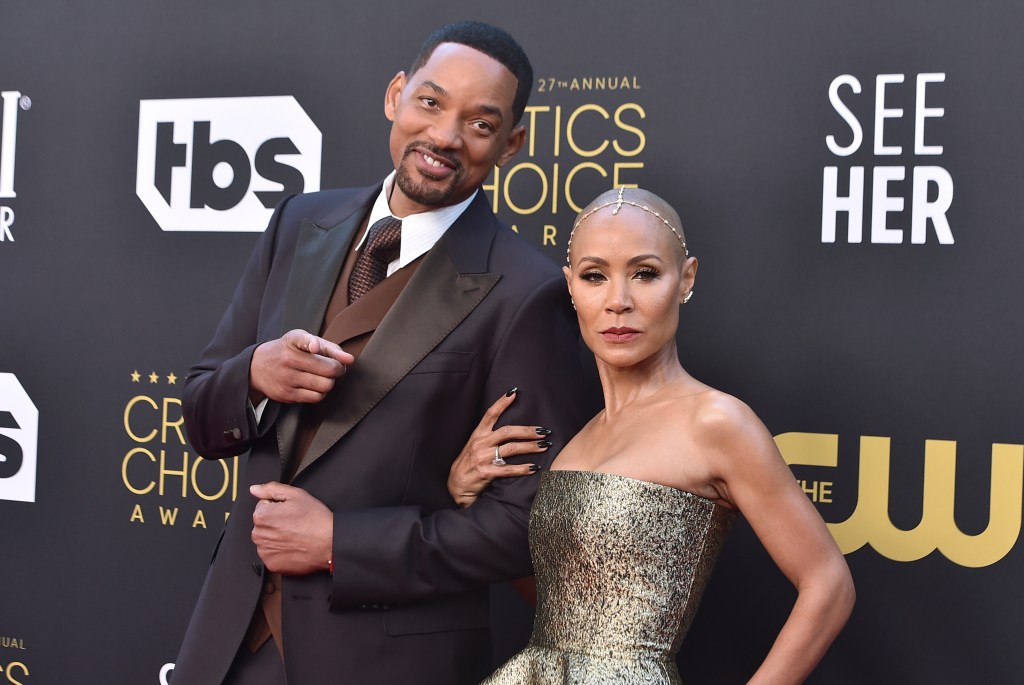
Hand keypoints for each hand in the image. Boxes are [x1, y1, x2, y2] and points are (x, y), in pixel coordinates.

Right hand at [249, 329, 354, 403]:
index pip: (309, 342)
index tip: (325, 352)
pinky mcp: (287, 395)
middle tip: (332, 368)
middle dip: (337, 370)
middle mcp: (289, 359)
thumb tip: (349, 360)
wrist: (257, 367)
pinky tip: (314, 386)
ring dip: (329, 382)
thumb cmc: (288, 350)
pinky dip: (320, 392)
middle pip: (329, 370)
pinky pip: (316, 398)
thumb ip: (328, 347)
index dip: (320, 347)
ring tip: (322, 377)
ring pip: (325, 386)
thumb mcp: (302, 340)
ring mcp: (287, 379)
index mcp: (294, 341)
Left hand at [250, 482, 332, 574]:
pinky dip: (279, 551)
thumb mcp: (296, 495)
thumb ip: (271, 489)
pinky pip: (271, 554)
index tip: (290, 512)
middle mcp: (259, 535)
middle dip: (275, 522)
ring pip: (266, 539)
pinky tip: (293, 546)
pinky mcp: (271, 564)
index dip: (278, 507)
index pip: (262, 506)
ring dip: (276, 537)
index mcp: (262, 516)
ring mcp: (264, 551)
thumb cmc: (315, 519)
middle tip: (294, 523)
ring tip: (295, 535)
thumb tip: (255, 489)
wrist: (330, 543)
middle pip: (263, 524)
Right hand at [447, 389, 551, 507]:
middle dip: (527, 431)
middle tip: (543, 431)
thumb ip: (488, 437)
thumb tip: (510, 430)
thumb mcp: (474, 446)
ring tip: (545, 446)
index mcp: (477, 435)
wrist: (456, 486)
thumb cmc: (468, 464)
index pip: (490, 414)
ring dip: (530, 447)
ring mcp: (483, 458)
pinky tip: (534, 467)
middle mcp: (480, 444)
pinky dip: (523, 468)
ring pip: (511, 449)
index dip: (501, 403)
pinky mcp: (487, 472)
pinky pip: (509, 469)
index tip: (513, 393)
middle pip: (507, 431)